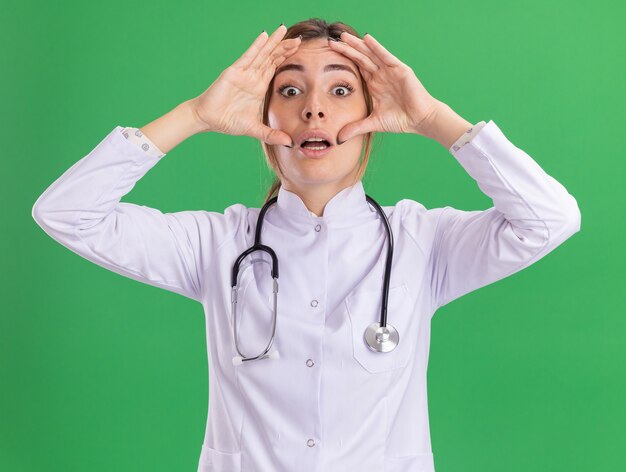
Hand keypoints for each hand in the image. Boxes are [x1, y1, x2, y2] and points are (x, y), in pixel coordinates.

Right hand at [190, 25, 300, 146]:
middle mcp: (252, 77)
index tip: (300, 52)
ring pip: (262, 54)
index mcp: (258, 87)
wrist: (209, 119)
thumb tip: (289, 142)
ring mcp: (243, 73)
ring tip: (283, 30)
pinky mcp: (234, 72)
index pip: (275, 68)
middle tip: (299, 39)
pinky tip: (264, 36)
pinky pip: (248, 56)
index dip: (286, 60)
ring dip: (273, 43)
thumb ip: (272, 135)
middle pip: (271, 58)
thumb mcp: (255, 129)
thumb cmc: (228, 121)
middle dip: (284, 48)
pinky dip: (256, 46)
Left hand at [328, 32, 442, 143]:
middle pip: (360, 58)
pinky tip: (366, 38)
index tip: (328, 55)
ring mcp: (390, 71)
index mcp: (374, 84)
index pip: (356, 68)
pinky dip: (376, 47)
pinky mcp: (400, 70)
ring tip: (344, 36)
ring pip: (370, 54)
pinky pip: (386, 56)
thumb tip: (339, 139)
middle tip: (330, 41)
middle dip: (346, 49)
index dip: (344, 61)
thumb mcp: (373, 124)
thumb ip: (356, 128)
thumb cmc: (401, 120)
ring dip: (357, 45)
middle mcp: (381, 75)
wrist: (420, 120)